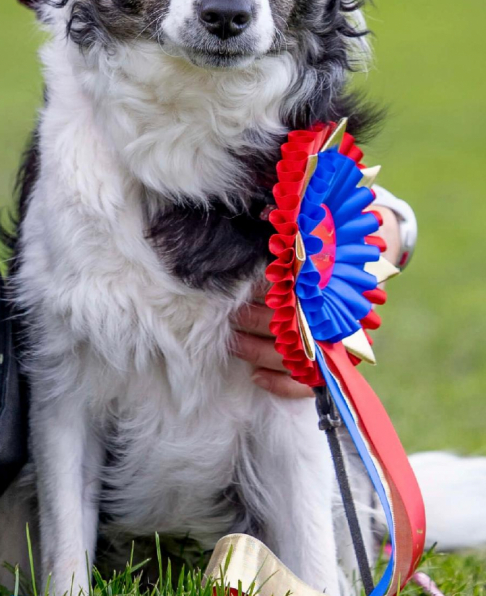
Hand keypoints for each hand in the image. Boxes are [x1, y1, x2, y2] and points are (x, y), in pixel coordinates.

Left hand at [232, 204, 401, 399]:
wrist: (368, 263)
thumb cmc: (332, 248)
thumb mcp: (316, 236)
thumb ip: (292, 228)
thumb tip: (263, 211)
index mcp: (329, 286)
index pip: (294, 295)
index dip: (265, 298)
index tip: (242, 294)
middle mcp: (333, 317)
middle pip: (288, 327)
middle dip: (253, 323)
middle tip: (228, 316)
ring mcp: (335, 344)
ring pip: (291, 357)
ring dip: (257, 352)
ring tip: (233, 342)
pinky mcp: (334, 365)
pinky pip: (306, 385)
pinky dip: (279, 384)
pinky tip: (255, 376)